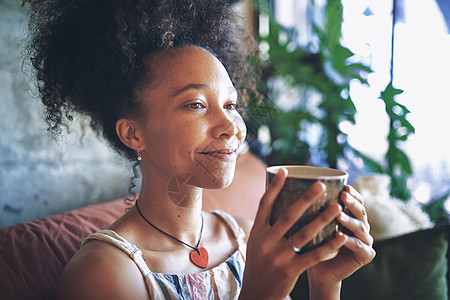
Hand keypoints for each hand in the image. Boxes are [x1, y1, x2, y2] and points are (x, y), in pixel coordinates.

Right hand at [240, 168, 346, 299]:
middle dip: (305, 198)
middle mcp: (266, 241)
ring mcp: (279, 256)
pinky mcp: (291, 270)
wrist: (256, 295)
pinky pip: (313, 255)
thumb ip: (266, 227)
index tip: (285, 170)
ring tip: (336, 206)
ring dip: (322, 218)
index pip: (265, 204)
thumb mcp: (256, 244)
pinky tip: (340, 236)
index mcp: (257, 232)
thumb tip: (278, 204)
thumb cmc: (259, 266)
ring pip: (303, 233)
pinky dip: (328, 246)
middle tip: (321, 184)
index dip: (275, 187)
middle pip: (288, 215)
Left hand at [307, 185, 375, 289]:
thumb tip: (292, 184)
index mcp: (351, 215)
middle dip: (352, 202)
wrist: (318, 270)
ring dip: (349, 220)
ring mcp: (365, 240)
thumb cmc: (312, 243)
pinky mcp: (365, 255)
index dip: (352, 193)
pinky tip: (340, 236)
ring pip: (360, 227)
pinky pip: (359, 246)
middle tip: (343, 195)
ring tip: (338, 215)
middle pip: (360, 211)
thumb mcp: (311, 222)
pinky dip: (349, 241)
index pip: (356, 200)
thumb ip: (310, 207)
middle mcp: (361, 226)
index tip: (344, 185)